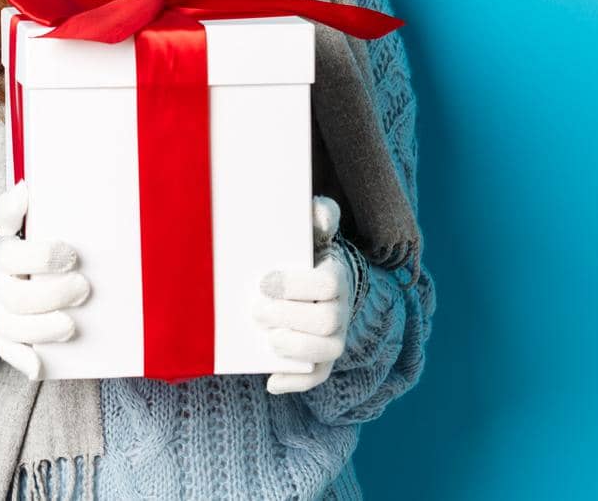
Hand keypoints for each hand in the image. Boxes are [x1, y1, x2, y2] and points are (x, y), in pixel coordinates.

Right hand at [0, 180, 89, 381]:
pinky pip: (8, 352)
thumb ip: (14, 208)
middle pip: (18, 296)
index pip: (14, 256)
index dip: (42, 257)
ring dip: (42, 329)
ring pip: (14, 326)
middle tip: (84, 288)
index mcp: (1, 254)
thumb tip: (25, 187)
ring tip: (71, 326)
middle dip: (52, 295)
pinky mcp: (1, 336)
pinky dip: (23, 361)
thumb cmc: (11, 245)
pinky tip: (39, 368)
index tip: (72, 254)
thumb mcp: (7, 223)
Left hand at [253, 195, 361, 394]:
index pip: (327, 285)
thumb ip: (318, 215)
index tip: (265, 281)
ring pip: (326, 352)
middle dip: (289, 317)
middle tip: (256, 309)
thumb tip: (320, 215)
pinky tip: (271, 381)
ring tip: (268, 339)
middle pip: (326, 321)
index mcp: (337, 277)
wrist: (314, 280)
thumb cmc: (307, 252)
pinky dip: (295, 383)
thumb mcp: (312, 229)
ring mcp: (334, 338)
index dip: (297, 286)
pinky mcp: (322, 359)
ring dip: (296, 349)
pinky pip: (317, 377)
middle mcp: (341, 310)